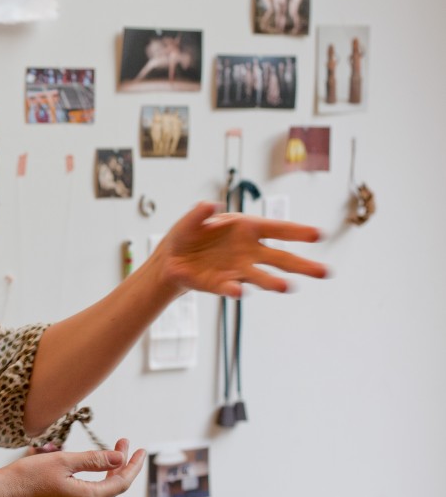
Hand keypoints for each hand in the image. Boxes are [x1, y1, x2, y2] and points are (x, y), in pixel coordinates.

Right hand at [0, 439, 144, 496]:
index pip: (120, 482)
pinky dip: (93, 487)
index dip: (133, 465)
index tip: (140, 450)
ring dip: (107, 478)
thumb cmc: (28, 476)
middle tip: (120, 445)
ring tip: (108, 459)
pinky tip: (87, 475)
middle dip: (120, 467)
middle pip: (112, 490)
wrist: (2, 496)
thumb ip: (94, 459)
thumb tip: (119, 458)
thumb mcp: (64, 460)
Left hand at [157, 202, 327, 297]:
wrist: (171, 258)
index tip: (318, 234)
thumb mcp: (190, 220)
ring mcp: (238, 269)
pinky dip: (235, 290)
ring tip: (286, 287)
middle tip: (325, 271)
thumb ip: (199, 213)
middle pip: (281, 258)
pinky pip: (231, 288)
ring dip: (272, 282)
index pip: (277, 229)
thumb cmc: (189, 235)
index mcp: (247, 229)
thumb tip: (210, 205)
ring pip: (261, 277)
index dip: (297, 231)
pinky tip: (240, 291)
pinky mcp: (222, 284)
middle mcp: (249, 251)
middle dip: (302, 265)